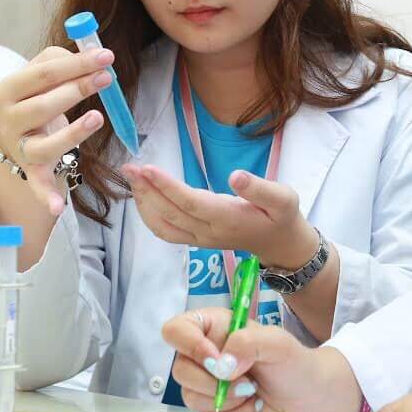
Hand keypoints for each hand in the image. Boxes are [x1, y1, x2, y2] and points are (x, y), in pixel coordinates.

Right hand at [0, 46, 114, 216]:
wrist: (17, 134)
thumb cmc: (36, 97)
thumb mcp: (40, 74)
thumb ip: (59, 60)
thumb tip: (87, 54)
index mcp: (8, 89)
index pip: (44, 73)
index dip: (76, 64)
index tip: (106, 56)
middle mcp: (8, 119)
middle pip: (43, 106)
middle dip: (77, 90)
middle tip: (107, 78)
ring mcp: (19, 147)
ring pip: (45, 145)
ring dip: (72, 134)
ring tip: (98, 117)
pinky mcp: (30, 170)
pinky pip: (37, 185)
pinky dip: (45, 197)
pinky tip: (56, 207)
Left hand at [120, 165, 316, 269]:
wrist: (279, 244)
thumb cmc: (281, 216)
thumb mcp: (283, 199)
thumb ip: (259, 189)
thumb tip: (236, 176)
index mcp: (229, 219)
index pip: (191, 202)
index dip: (167, 187)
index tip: (147, 168)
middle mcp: (210, 232)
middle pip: (171, 213)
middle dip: (147, 190)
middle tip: (128, 167)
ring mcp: (200, 239)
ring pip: (164, 225)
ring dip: (144, 203)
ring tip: (131, 178)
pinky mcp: (196, 240)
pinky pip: (166, 231)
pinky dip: (149, 216)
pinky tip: (142, 197)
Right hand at [161, 306, 362, 411]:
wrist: (310, 398)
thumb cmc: (295, 363)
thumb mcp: (278, 343)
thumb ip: (248, 342)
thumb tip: (222, 363)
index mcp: (214, 328)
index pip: (176, 330)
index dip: (189, 346)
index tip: (217, 360)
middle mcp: (205, 354)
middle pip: (179, 369)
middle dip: (212, 382)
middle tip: (246, 382)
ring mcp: (207, 383)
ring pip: (190, 397)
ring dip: (225, 400)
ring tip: (253, 393)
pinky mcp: (214, 410)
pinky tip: (252, 408)